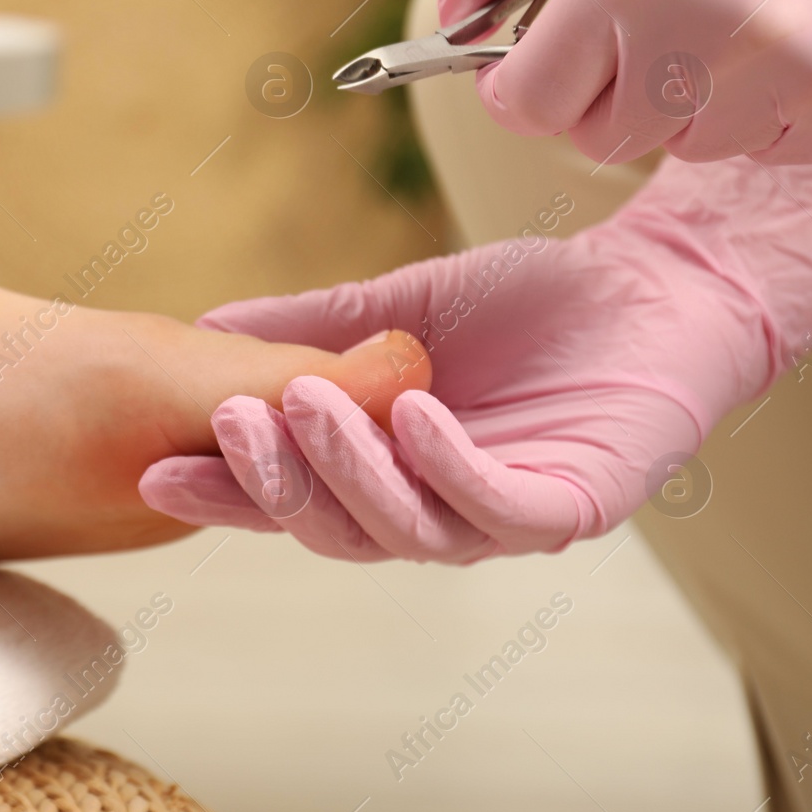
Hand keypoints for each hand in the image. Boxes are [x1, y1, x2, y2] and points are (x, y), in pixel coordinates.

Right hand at [140, 158, 811, 561]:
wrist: (653, 283)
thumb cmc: (530, 306)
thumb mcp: (396, 309)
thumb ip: (309, 327)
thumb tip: (206, 330)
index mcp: (387, 474)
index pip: (294, 497)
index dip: (228, 490)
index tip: (158, 464)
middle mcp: (435, 509)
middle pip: (338, 529)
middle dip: (278, 481)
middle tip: (234, 421)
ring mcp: (501, 515)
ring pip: (406, 528)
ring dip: (350, 469)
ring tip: (309, 400)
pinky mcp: (570, 505)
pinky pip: (496, 506)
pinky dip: (446, 466)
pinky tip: (410, 410)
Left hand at [442, 0, 811, 164]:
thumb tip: (455, 16)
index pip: (530, 103)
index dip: (524, 83)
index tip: (539, 62)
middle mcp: (724, 26)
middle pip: (602, 138)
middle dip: (608, 88)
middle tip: (655, 17)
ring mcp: (802, 74)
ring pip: (686, 149)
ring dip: (690, 101)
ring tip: (735, 14)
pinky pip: (766, 150)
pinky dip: (764, 109)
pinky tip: (789, 37)